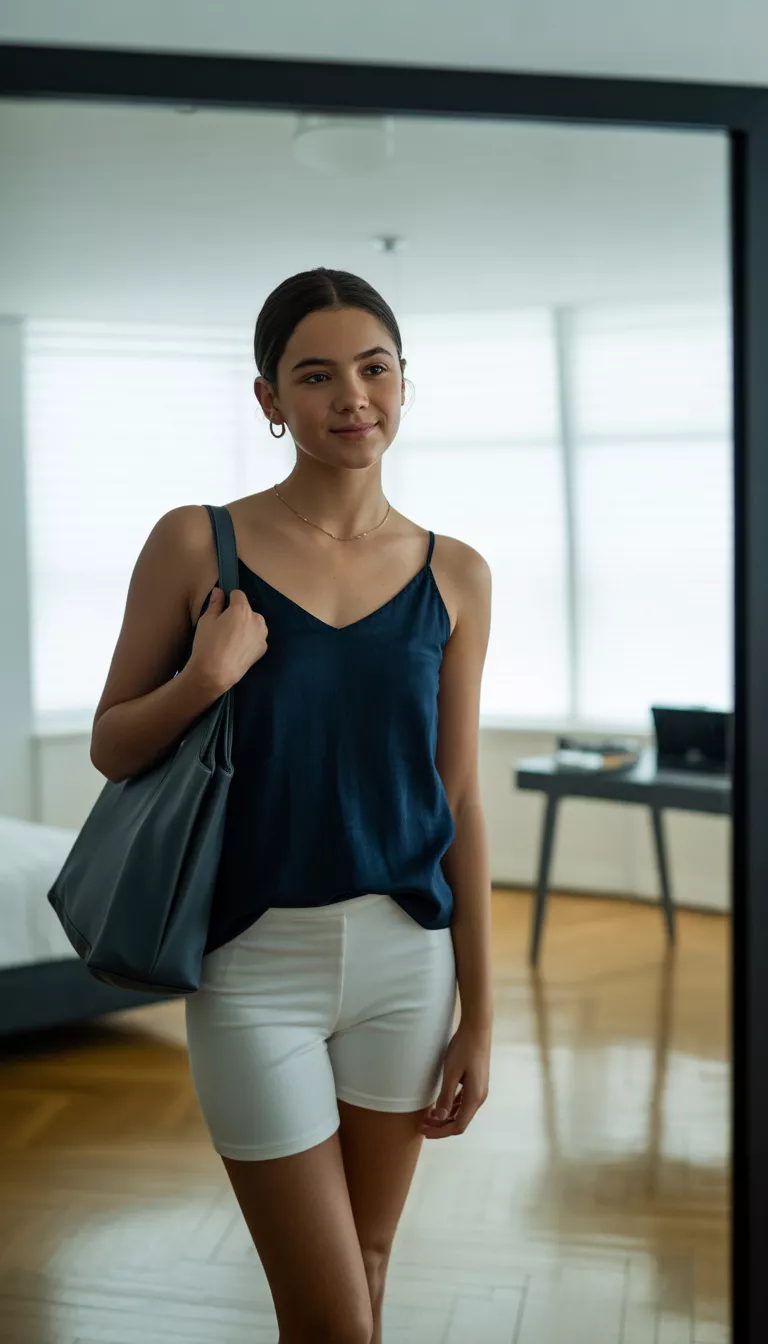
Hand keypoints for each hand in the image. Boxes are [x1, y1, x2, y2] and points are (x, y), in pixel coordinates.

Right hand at [189, 587, 267, 692]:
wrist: (215, 673)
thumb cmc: (207, 644)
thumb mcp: (206, 621)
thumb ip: (215, 604)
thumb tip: (219, 591)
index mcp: (242, 609)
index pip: (238, 594)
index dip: (229, 600)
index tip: (222, 609)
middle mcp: (256, 619)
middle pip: (248, 610)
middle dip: (239, 614)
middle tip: (225, 627)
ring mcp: (262, 635)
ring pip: (254, 623)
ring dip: (246, 626)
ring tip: (232, 639)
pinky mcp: (263, 648)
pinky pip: (257, 637)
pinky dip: (250, 639)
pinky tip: (238, 649)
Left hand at [420, 1022, 490, 1138]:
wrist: (477, 1028)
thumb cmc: (463, 1048)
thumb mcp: (451, 1072)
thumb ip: (446, 1096)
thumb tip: (441, 1118)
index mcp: (475, 1097)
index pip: (458, 1126)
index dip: (440, 1132)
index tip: (423, 1130)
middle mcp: (479, 1097)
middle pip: (460, 1121)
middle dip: (441, 1126)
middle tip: (421, 1124)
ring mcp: (479, 1090)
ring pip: (461, 1112)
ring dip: (445, 1117)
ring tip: (427, 1116)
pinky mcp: (476, 1083)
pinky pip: (463, 1102)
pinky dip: (451, 1107)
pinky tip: (439, 1105)